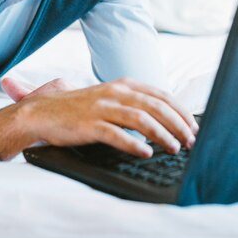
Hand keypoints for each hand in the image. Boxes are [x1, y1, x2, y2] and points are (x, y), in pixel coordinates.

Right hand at [0, 77, 197, 160]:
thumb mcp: (110, 99)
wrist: (43, 111)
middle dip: (177, 123)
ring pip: (140, 118)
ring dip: (161, 134)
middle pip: (155, 105)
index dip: (180, 110)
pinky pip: (115, 134)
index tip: (194, 126)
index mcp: (123, 84)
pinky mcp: (88, 124)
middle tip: (191, 140)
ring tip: (175, 148)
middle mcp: (115, 92)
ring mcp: (101, 107)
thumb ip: (134, 103)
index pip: (161, 95)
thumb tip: (165, 117)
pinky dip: (133, 143)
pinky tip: (146, 152)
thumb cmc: (80, 109)